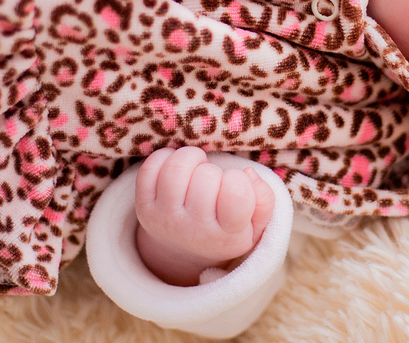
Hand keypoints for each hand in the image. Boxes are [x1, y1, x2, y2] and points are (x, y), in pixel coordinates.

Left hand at [134, 147, 275, 286]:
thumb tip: (247, 174)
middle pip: (207, 177)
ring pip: (177, 167)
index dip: (239, 181)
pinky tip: (179, 170)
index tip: (235, 188)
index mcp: (227, 236)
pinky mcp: (144, 207)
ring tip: (197, 170)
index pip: (236, 194)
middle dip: (215, 171)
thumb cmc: (226, 229)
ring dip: (192, 158)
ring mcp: (165, 218)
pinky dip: (166, 157)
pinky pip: (151, 167)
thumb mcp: (255, 225)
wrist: (185, 251)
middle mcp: (193, 230)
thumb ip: (264, 201)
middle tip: (215, 183)